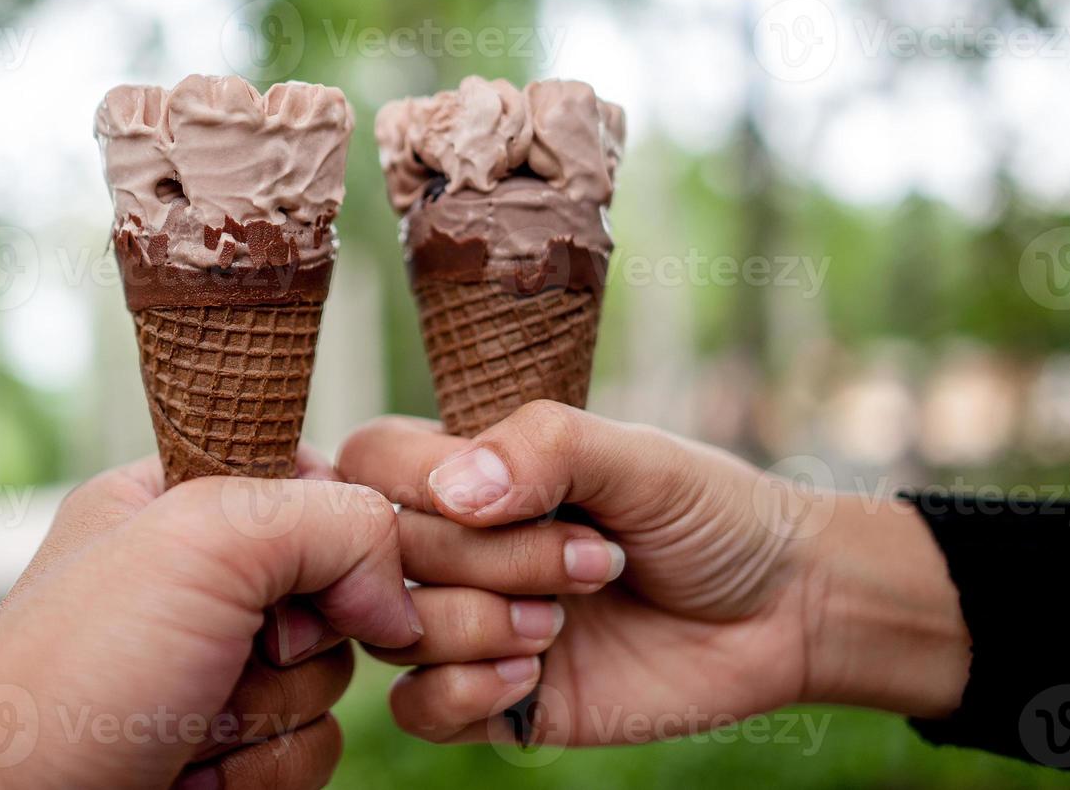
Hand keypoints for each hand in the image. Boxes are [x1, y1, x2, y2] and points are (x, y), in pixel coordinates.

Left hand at [0, 449, 420, 787]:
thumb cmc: (73, 672)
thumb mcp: (202, 542)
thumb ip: (331, 522)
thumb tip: (397, 601)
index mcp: (174, 498)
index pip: (311, 478)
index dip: (335, 527)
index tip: (306, 573)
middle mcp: (196, 581)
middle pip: (333, 590)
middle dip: (291, 644)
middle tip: (228, 656)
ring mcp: (211, 670)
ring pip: (330, 681)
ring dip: (270, 718)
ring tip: (189, 724)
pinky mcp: (226, 750)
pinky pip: (311, 752)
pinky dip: (261, 773)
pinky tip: (192, 775)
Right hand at [338, 403, 970, 746]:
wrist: (784, 610)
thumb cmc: (709, 513)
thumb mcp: (639, 455)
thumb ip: (546, 448)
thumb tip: (453, 492)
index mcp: (476, 471)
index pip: (372, 461)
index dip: (412, 484)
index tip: (510, 501)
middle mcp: (459, 545)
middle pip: (387, 555)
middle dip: (489, 562)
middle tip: (593, 562)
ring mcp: (473, 622)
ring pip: (394, 633)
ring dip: (478, 627)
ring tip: (562, 623)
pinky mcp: (497, 700)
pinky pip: (417, 708)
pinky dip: (462, 694)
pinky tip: (533, 675)